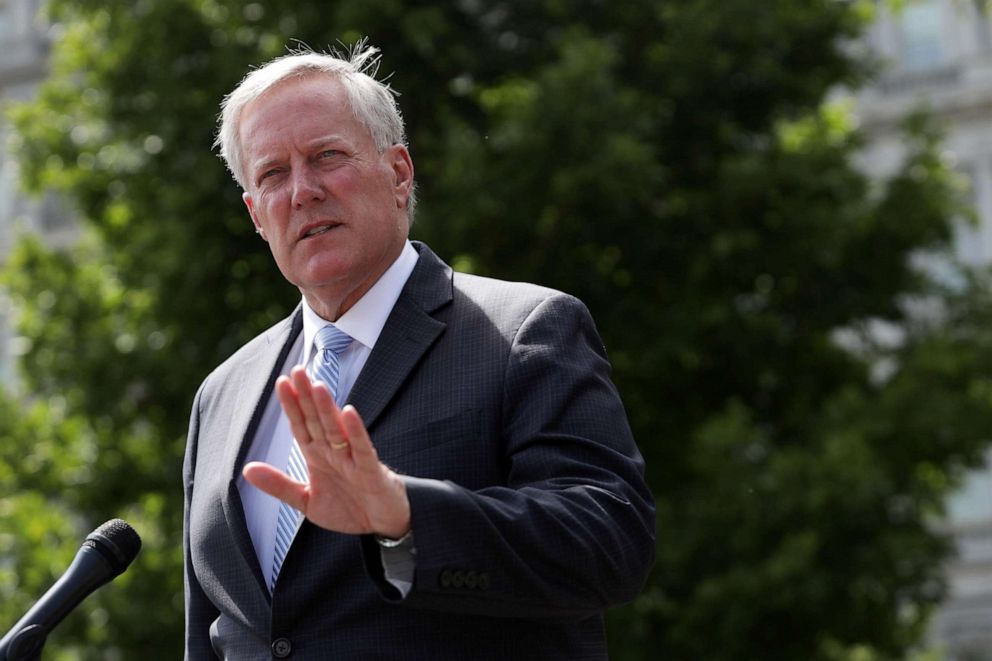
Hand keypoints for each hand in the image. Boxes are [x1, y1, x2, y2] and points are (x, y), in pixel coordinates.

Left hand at [242, 366, 410, 538]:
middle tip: (298, 370)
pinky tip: (349, 413)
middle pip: (317, 420)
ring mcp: (352, 459)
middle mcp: (334, 452)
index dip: (291, 405)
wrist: (382, 525)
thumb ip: (278, 485)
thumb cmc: (348, 508)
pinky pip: (362, 448)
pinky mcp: (370, 470)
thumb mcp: (306, 501)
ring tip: (317, 386)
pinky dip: (356, 431)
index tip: (281, 382)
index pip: (301, 425)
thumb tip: (246, 470)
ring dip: (327, 408)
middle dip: (307, 396)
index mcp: (317, 456)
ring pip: (337, 429)